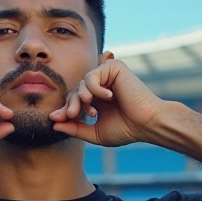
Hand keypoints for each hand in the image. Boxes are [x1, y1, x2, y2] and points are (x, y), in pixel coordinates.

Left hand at [49, 59, 163, 146]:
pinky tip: (108, 97)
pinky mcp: (114, 68)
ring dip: (82, 97)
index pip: (74, 100)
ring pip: (82, 81)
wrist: (147, 123)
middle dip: (71, 104)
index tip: (55, 119)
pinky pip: (93, 75)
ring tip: (92, 110)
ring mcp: (108, 76)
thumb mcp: (95, 132)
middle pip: (76, 90)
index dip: (65, 109)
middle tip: (73, 115)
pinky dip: (95, 88)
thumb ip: (75, 128)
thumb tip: (54, 124)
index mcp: (98, 99)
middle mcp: (102, 86)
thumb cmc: (126, 129)